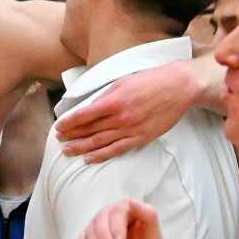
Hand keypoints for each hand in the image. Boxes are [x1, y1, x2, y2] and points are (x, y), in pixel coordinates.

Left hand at [53, 61, 202, 163]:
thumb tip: (88, 108)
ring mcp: (131, 130)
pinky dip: (101, 155)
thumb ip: (104, 96)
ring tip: (68, 151)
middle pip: (89, 130)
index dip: (68, 123)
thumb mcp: (123, 82)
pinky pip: (117, 149)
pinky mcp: (141, 138)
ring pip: (100, 142)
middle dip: (71, 136)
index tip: (59, 127)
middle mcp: (120, 117)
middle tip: (59, 140)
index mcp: (114, 101)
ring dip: (81, 148)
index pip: (83, 115)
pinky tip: (89, 158)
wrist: (179, 87)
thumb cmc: (150, 80)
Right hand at [76, 199, 164, 238]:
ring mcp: (97, 229)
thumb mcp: (154, 236)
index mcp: (127, 211)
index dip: (116, 226)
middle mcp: (110, 216)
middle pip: (99, 219)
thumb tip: (132, 202)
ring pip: (89, 232)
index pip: (118, 212)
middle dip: (103, 237)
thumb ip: (148, 216)